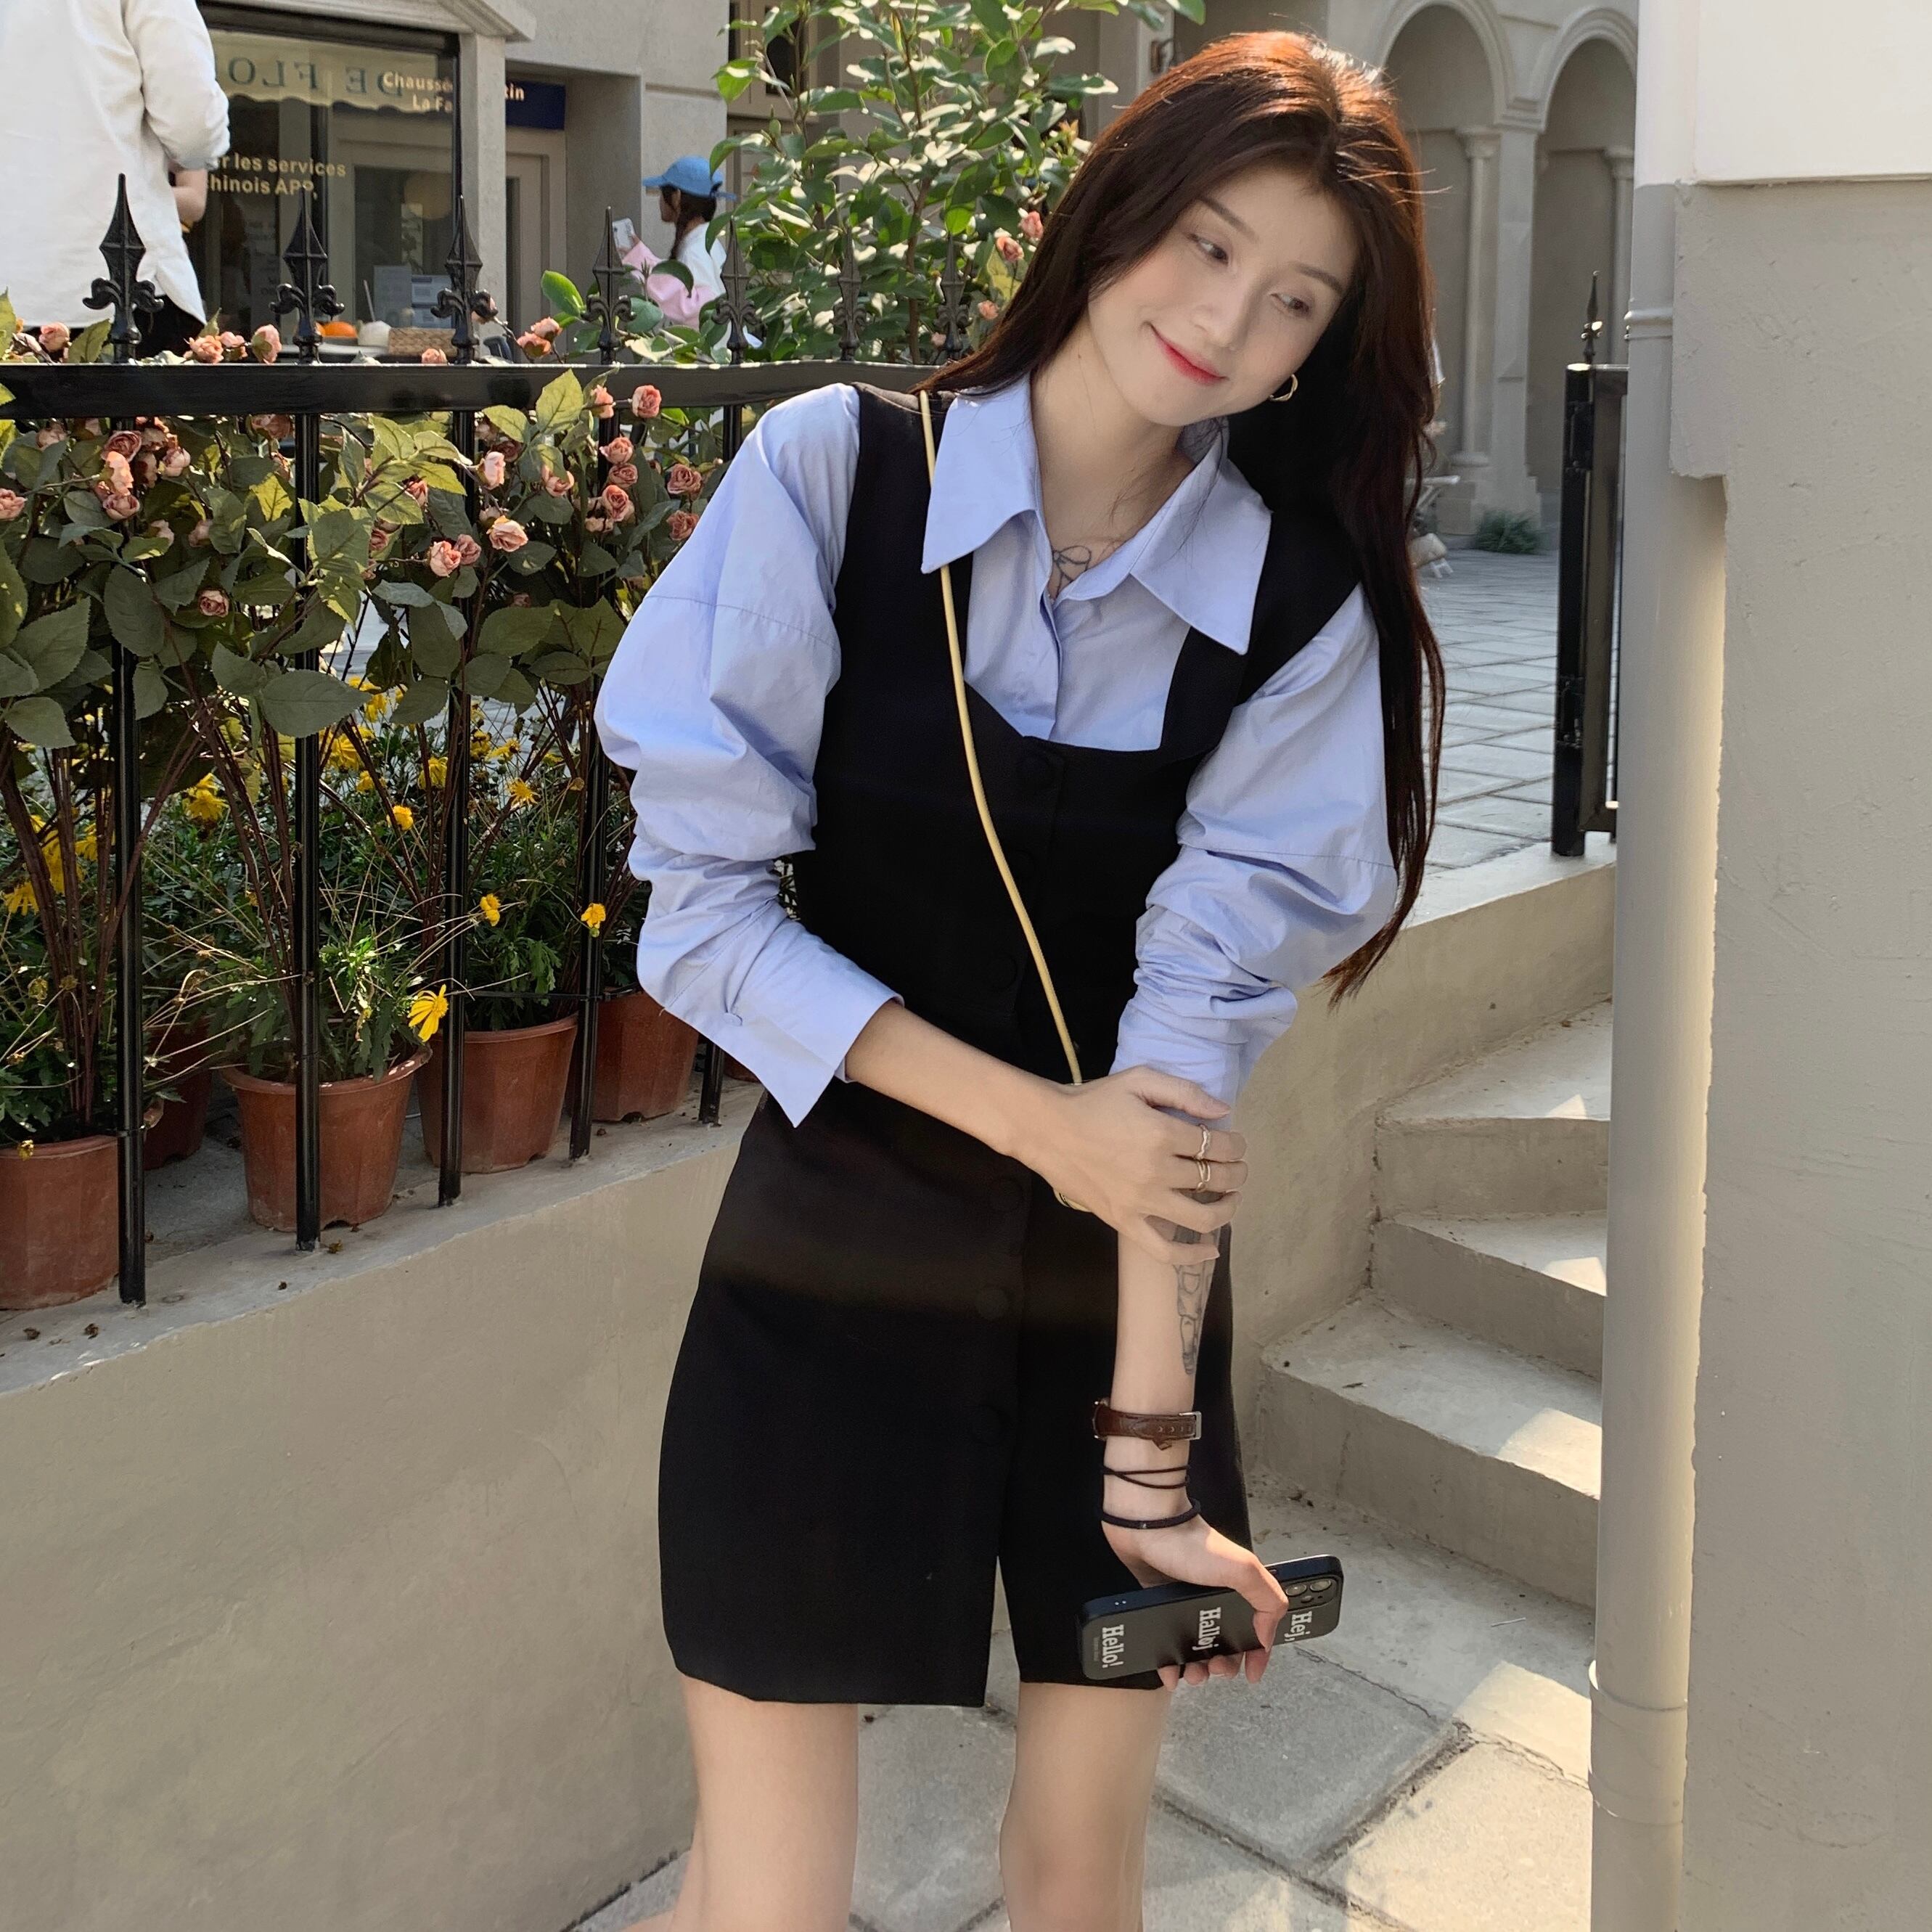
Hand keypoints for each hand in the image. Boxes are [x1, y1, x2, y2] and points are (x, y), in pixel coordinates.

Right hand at [1013, 1066, 1249, 1264]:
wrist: (1047, 1130)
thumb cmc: (1093, 1102)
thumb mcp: (1138, 1080)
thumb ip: (1184, 1093)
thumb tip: (1224, 1112)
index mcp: (1161, 1134)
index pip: (1218, 1146)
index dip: (1235, 1145)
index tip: (1235, 1143)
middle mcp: (1156, 1172)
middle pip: (1216, 1179)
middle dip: (1237, 1173)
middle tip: (1237, 1167)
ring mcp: (1141, 1202)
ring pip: (1202, 1218)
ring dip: (1227, 1209)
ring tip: (1231, 1199)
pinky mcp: (1125, 1222)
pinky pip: (1165, 1250)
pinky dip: (1193, 1255)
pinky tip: (1212, 1249)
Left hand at [1103, 1510, 1286, 1688]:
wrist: (1145, 1527)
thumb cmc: (1191, 1544)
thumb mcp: (1242, 1569)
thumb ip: (1266, 1599)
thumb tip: (1266, 1636)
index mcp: (1237, 1588)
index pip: (1256, 1628)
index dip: (1258, 1653)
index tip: (1252, 1673)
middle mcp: (1213, 1596)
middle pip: (1226, 1643)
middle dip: (1224, 1665)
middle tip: (1214, 1670)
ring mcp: (1185, 1602)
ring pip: (1197, 1648)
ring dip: (1198, 1669)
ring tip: (1191, 1675)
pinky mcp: (1160, 1604)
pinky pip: (1168, 1642)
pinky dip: (1170, 1662)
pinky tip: (1169, 1673)